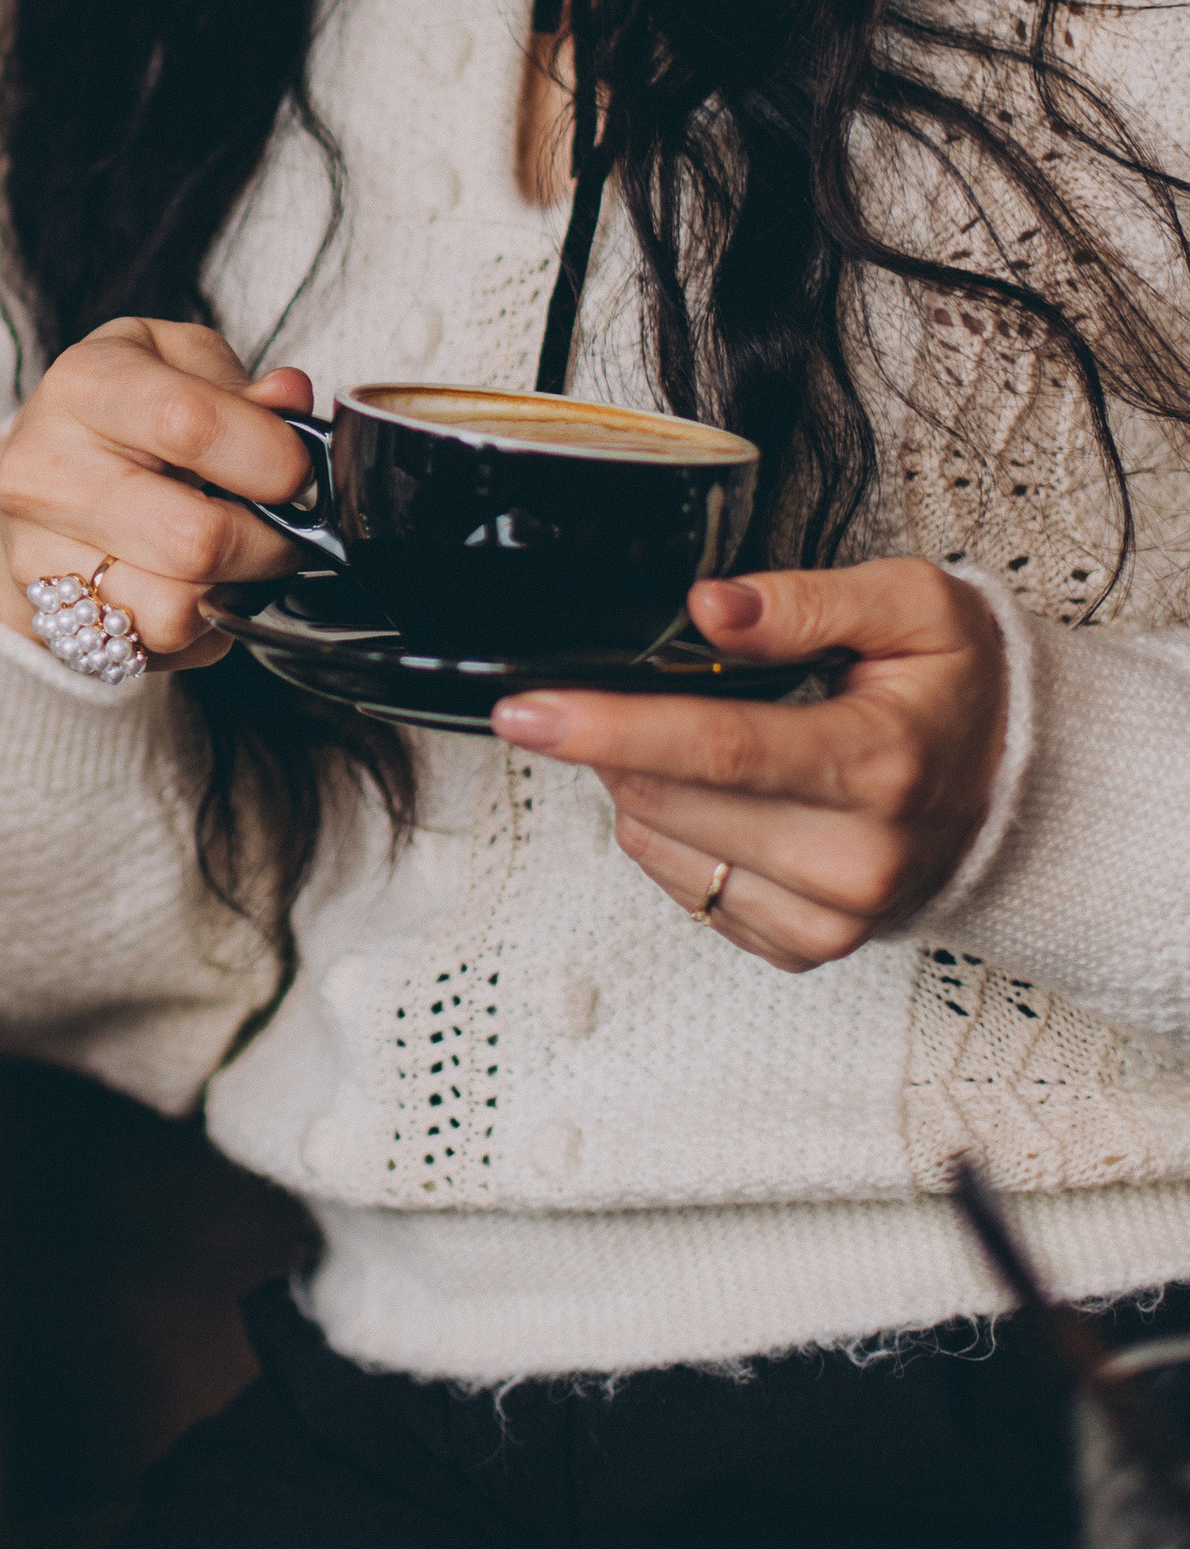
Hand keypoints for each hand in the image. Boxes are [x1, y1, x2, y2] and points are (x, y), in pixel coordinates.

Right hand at [0, 319, 317, 667]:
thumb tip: (290, 400)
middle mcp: (46, 472)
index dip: (270, 456)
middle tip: (281, 527)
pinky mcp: (51, 621)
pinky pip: (161, 649)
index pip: (188, 425)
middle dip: (269, 543)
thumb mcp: (179, 362)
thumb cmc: (123, 410)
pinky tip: (192, 583)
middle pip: (194, 540)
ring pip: (178, 612)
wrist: (38, 472)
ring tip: (234, 556)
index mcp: (84, 386)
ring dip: (235, 592)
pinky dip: (200, 626)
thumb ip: (240, 384)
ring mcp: (39, 554)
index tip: (299, 471)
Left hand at [491, 559, 1009, 968]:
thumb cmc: (958, 690)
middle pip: (670, 796)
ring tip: (700, 736)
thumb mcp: (908, 607)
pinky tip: (722, 794)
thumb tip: (709, 607)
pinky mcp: (803, 948)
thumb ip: (804, 601)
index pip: (717, 748)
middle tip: (643, 685)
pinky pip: (683, 886)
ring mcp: (829, 916)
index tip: (526, 710)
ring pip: (659, 844)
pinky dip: (673, 830)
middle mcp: (854, 859)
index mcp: (878, 764)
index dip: (608, 726)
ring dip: (641, 781)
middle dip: (618, 736)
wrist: (1021, 792)